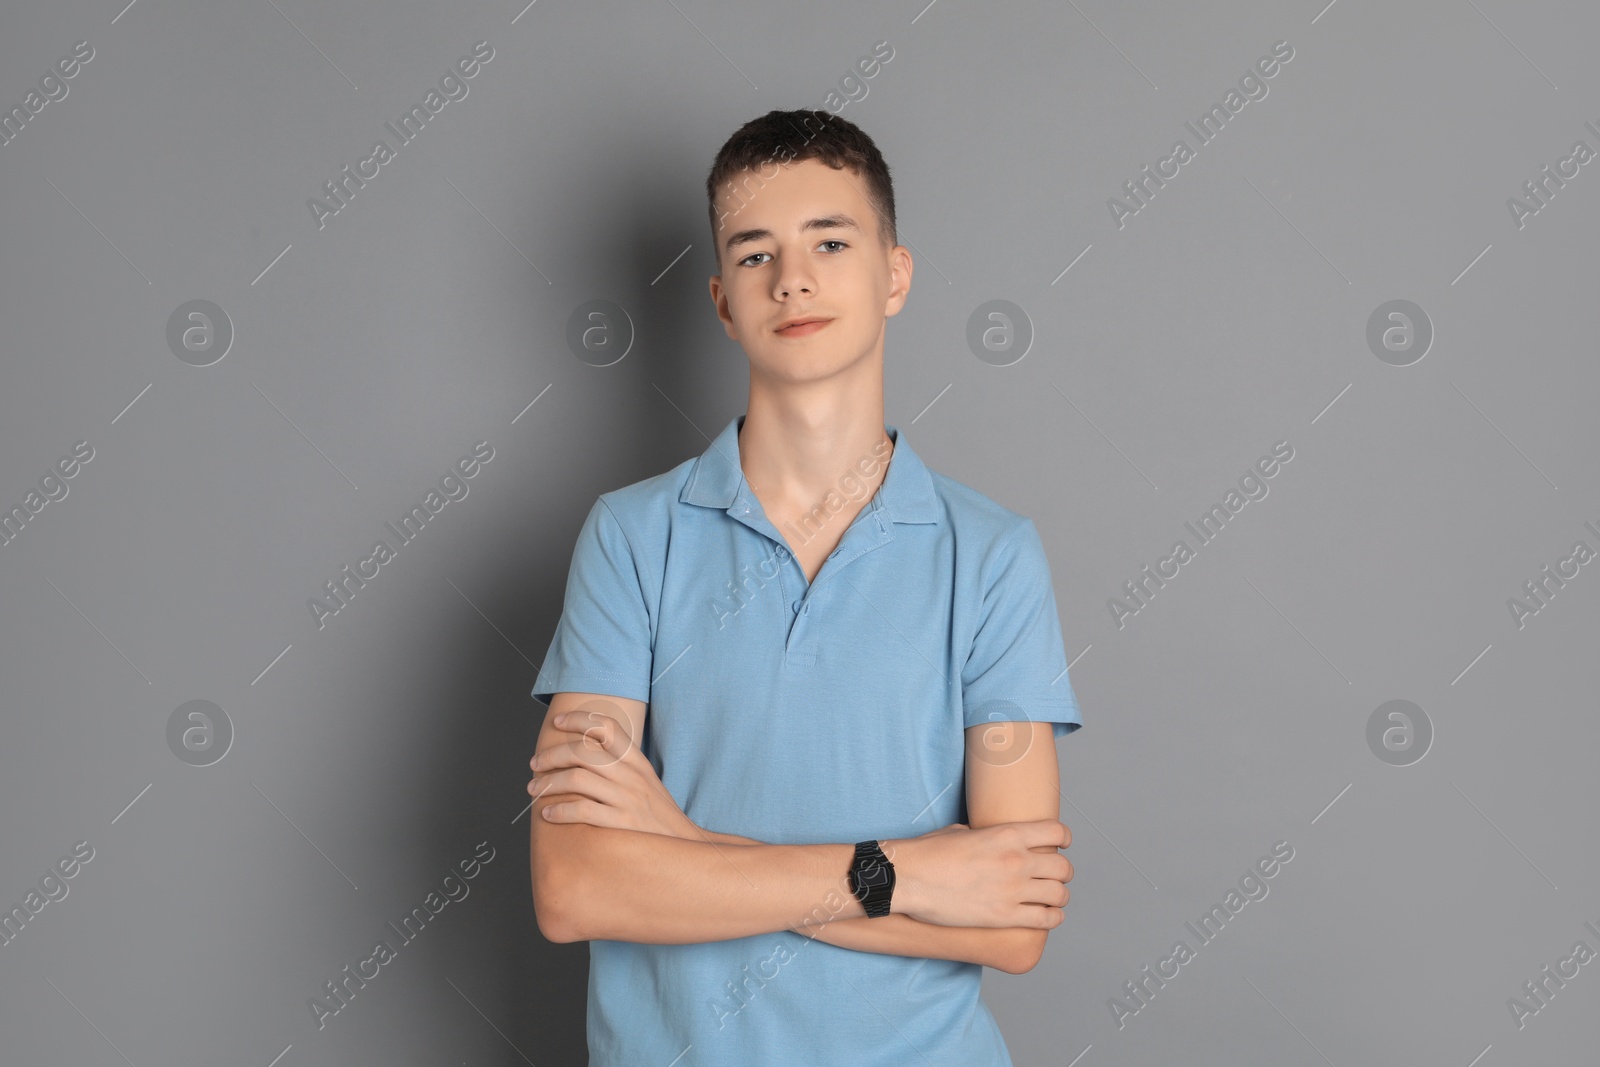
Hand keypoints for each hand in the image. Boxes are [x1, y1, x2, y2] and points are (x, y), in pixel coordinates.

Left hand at [528, 707, 699, 839]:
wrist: (683, 845)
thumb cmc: (658, 814)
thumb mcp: (646, 782)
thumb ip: (622, 765)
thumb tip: (586, 752)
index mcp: (637, 762)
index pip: (607, 726)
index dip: (579, 719)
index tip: (558, 722)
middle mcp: (632, 776)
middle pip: (583, 752)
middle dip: (551, 755)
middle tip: (535, 764)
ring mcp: (628, 799)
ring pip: (578, 779)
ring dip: (548, 783)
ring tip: (534, 789)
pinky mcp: (623, 824)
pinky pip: (583, 811)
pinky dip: (560, 811)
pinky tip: (549, 815)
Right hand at [883, 819, 1071, 928]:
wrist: (908, 879)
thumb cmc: (928, 853)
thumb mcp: (961, 832)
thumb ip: (988, 837)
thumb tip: (995, 843)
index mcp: (1007, 834)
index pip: (1057, 832)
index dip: (1063, 839)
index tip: (1060, 845)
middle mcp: (1016, 861)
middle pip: (1063, 867)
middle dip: (1062, 872)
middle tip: (1054, 876)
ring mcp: (1012, 890)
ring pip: (1060, 894)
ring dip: (1059, 896)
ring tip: (1053, 898)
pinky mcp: (1004, 917)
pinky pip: (1045, 919)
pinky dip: (1052, 918)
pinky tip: (1048, 916)